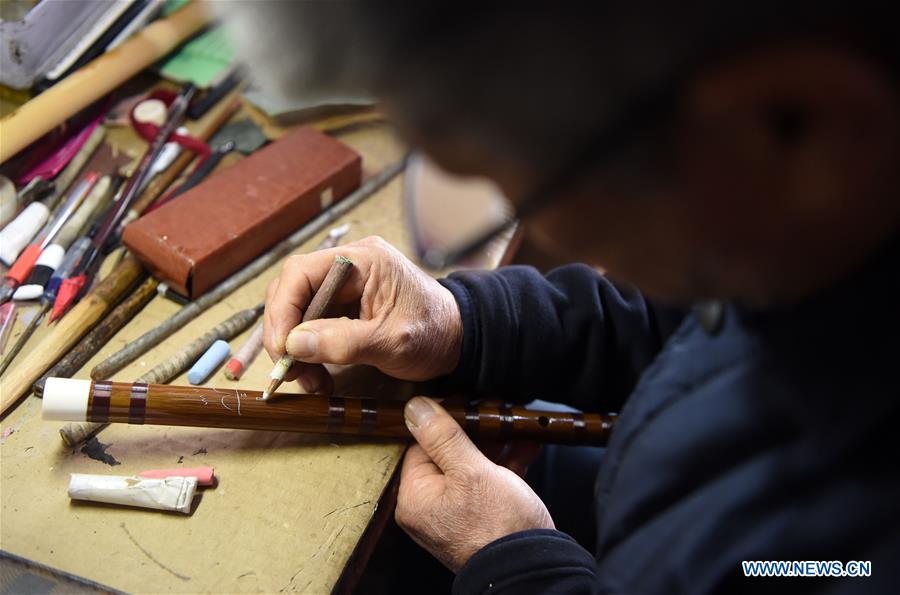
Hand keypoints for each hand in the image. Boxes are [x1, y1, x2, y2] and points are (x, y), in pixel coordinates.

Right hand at [263, 236, 462, 392]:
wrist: (458, 340)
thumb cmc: (435, 333)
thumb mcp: (391, 341)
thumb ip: (343, 341)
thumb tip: (294, 344)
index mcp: (363, 260)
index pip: (302, 272)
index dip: (283, 310)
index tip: (281, 348)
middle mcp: (349, 266)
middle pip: (293, 291)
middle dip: (286, 333)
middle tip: (290, 370)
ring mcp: (345, 286)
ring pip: (299, 311)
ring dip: (296, 348)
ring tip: (309, 381)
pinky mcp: (345, 306)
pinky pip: (313, 325)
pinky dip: (309, 352)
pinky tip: (318, 376)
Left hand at [396, 396, 554, 571]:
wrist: (533, 570)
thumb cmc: (499, 527)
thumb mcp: (471, 471)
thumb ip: (443, 437)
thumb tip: (415, 408)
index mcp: (416, 498)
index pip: (420, 445)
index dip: (442, 421)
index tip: (463, 401)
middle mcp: (432, 507)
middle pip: (447, 454)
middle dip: (474, 430)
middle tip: (491, 408)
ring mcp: (459, 512)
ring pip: (472, 465)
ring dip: (494, 443)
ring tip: (512, 421)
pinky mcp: (485, 516)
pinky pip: (491, 480)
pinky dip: (507, 462)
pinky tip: (526, 441)